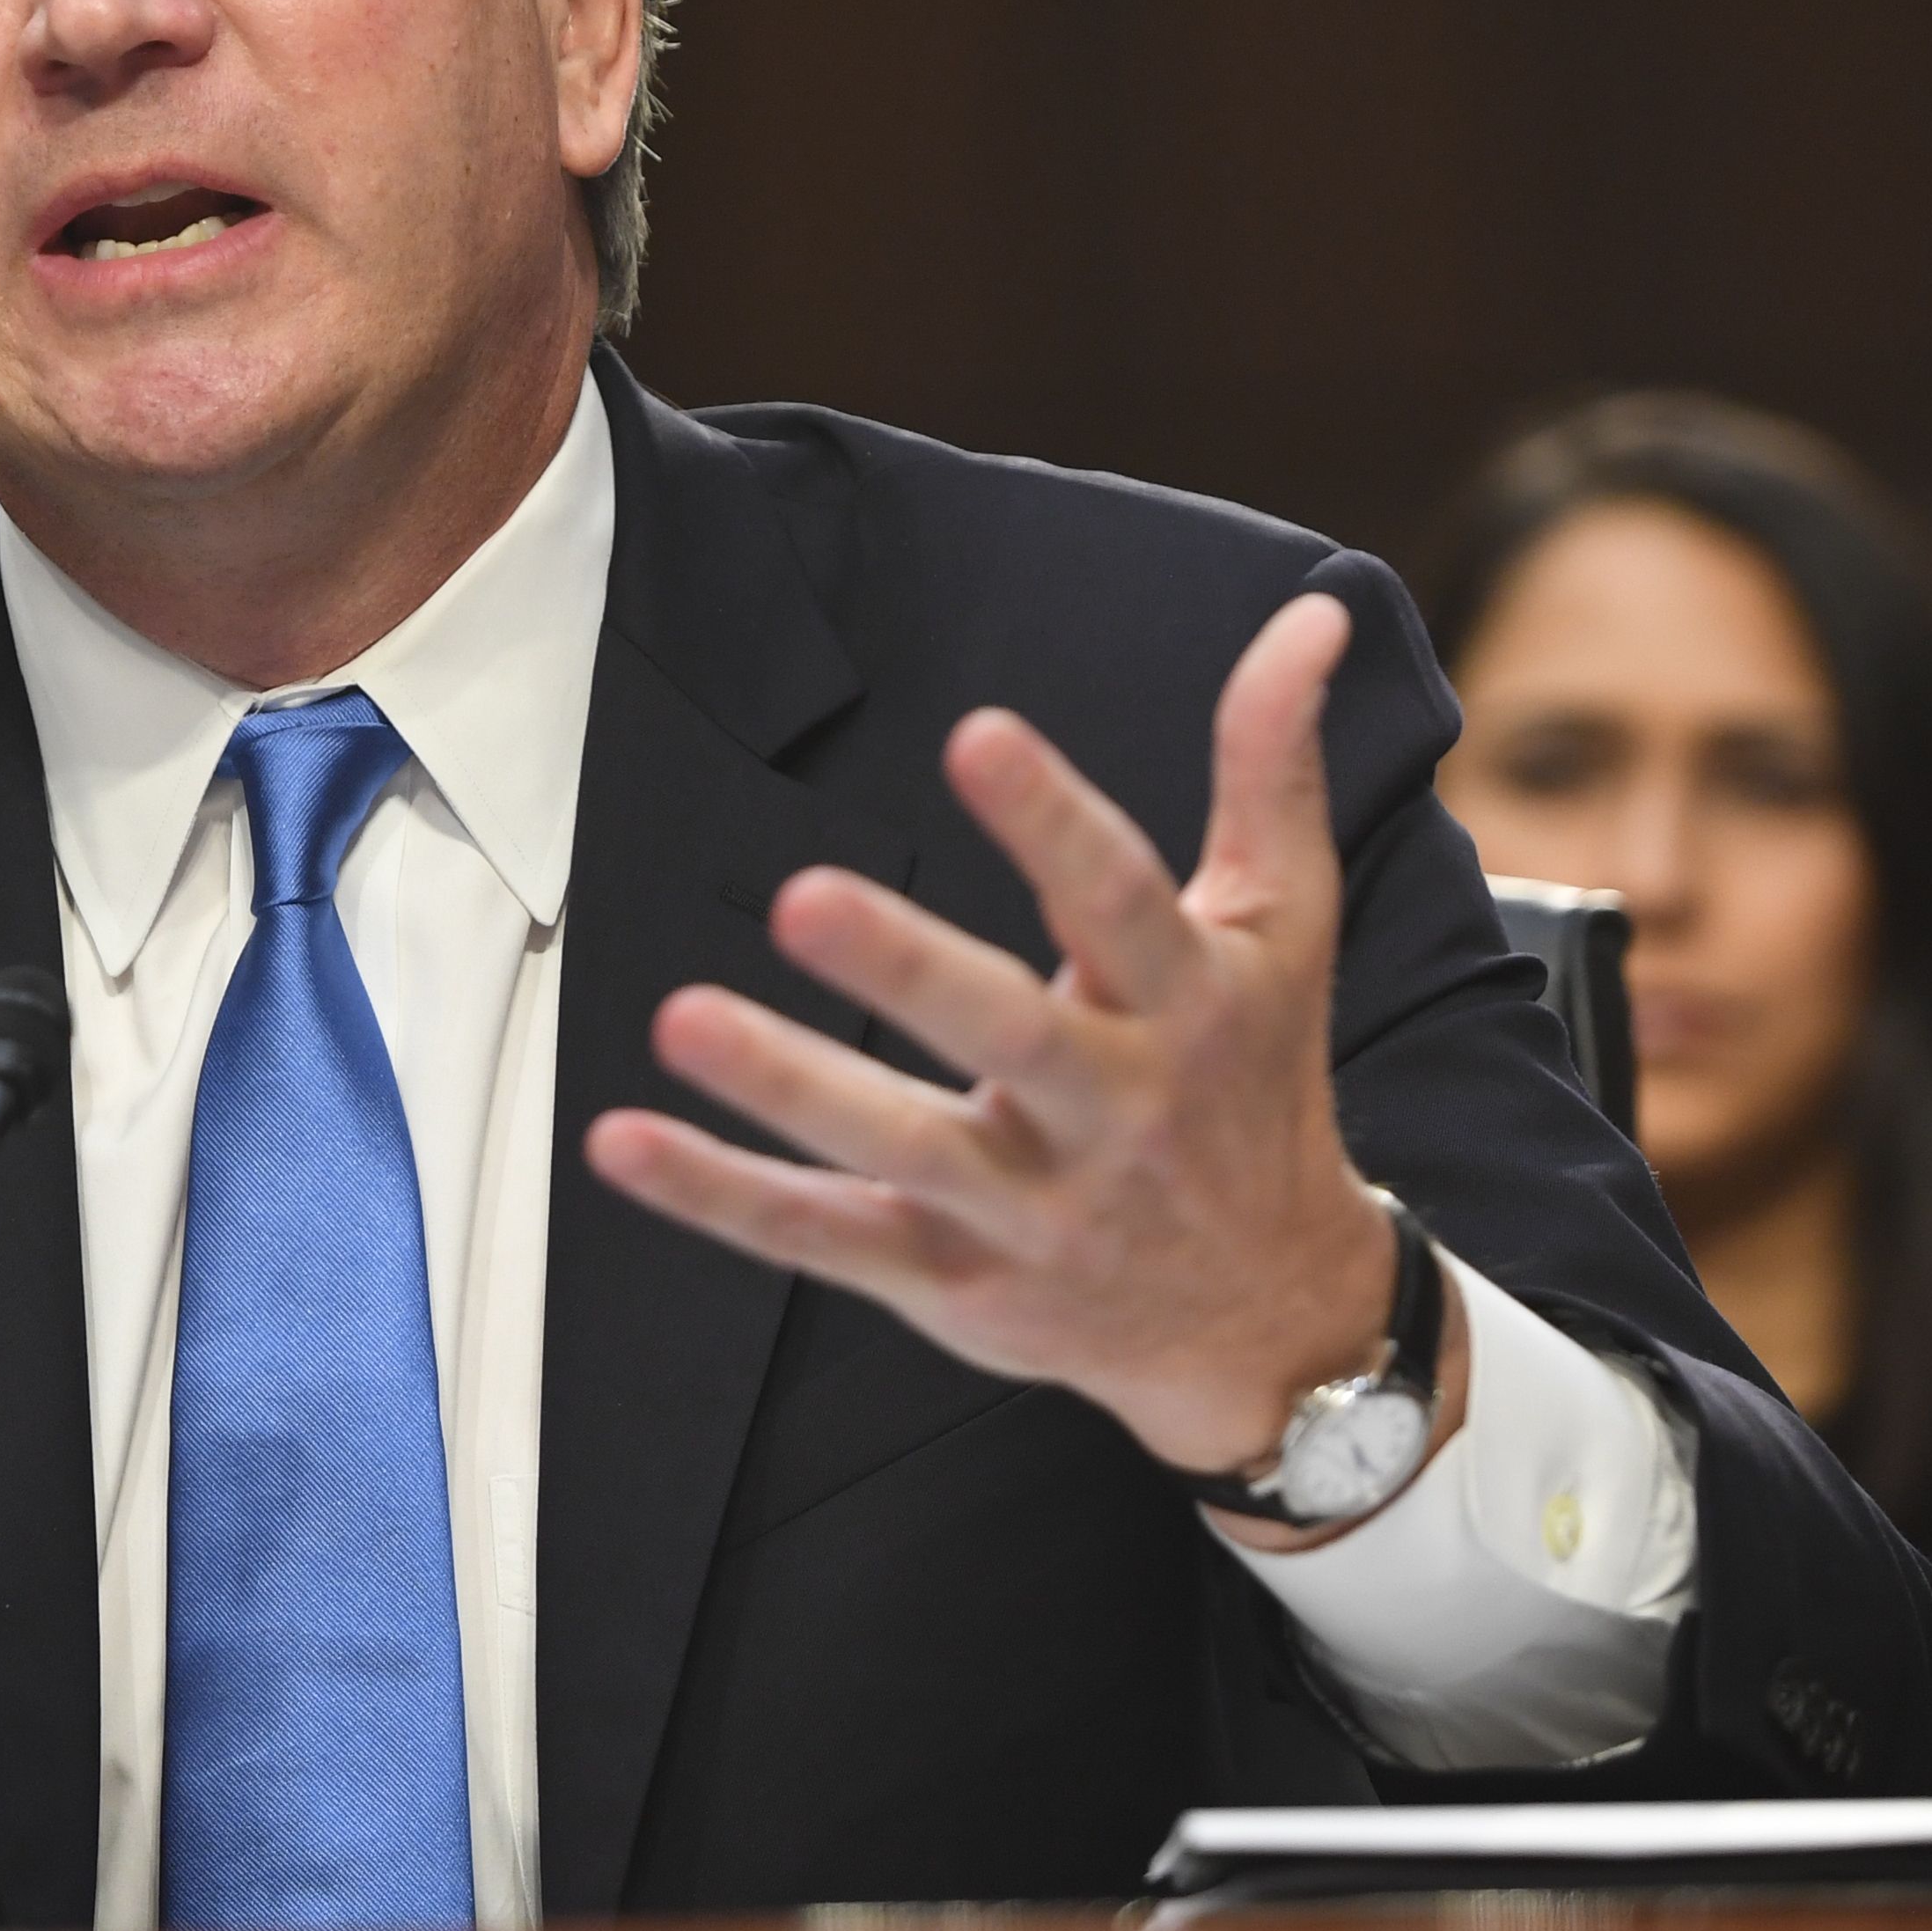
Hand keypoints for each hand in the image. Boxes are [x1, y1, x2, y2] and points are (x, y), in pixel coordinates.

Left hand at [583, 593, 1449, 1525]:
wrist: (1268, 1316)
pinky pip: (827, 1240)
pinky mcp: (954, 1280)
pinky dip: (723, 1197)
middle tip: (803, 895)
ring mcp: (1030, 1208)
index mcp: (1188, 1005)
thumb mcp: (1282, 928)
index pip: (1120, 902)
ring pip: (899, 1150)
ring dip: (789, 1086)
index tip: (978, 735)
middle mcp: (1113, 1111)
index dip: (1053, 823)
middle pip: (1007, 1037)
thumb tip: (1310, 614)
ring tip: (679, 1016)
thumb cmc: (1252, 1085)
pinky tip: (621, 1140)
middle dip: (908, 971)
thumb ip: (1269, 769)